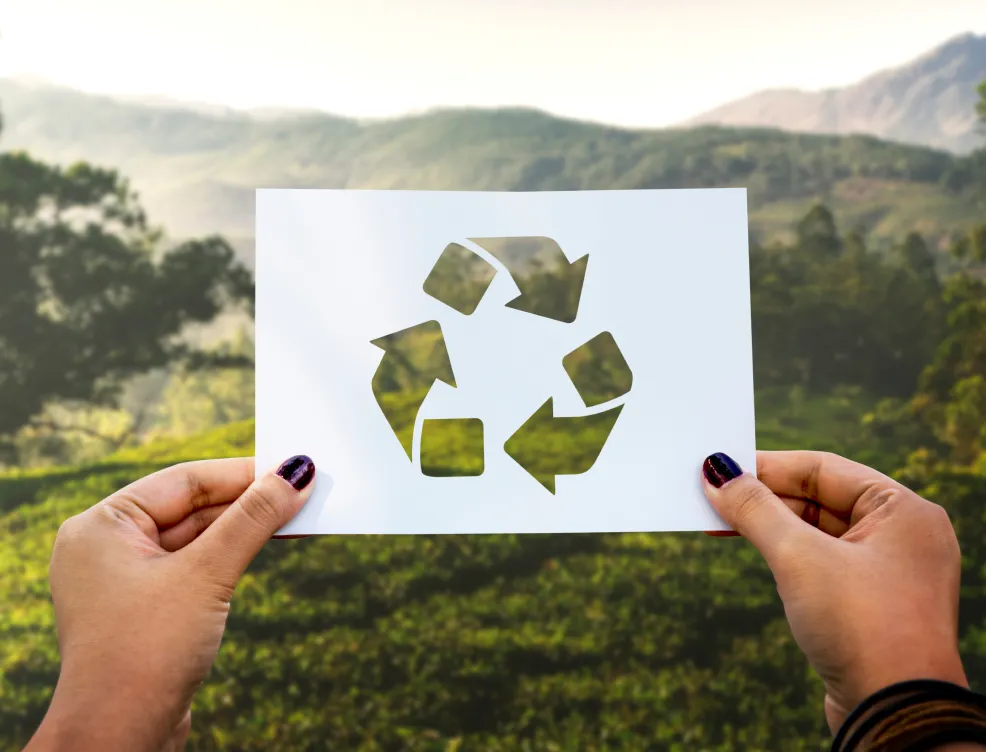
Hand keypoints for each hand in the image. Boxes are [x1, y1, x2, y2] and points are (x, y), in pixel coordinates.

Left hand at [26, 454, 315, 751]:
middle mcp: (108, 547)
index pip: (184, 480)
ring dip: (245, 528)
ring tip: (298, 514)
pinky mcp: (148, 609)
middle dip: (248, 501)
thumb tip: (297, 472)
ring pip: (198, 537)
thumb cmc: (145, 653)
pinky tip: (267, 546)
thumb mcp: (207, 574)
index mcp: (102, 526)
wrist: (119, 739)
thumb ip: (253, 519)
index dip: (242, 473)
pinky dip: (232, 556)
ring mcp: (126, 580)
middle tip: (304, 490)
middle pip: (192, 506)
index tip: (292, 466)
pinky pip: (196, 566)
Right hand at [702, 450, 967, 732]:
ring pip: (816, 532)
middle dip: (763, 499)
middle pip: (818, 499)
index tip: (719, 467)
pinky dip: (785, 555)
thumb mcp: (798, 557)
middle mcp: (903, 535)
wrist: (895, 715)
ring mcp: (889, 572)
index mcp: (904, 510)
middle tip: (710, 497)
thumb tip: (717, 473)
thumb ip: (755, 509)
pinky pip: (821, 563)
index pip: (822, 469)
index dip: (767, 467)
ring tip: (719, 524)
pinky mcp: (871, 605)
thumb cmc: (861, 626)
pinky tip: (753, 552)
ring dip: (769, 527)